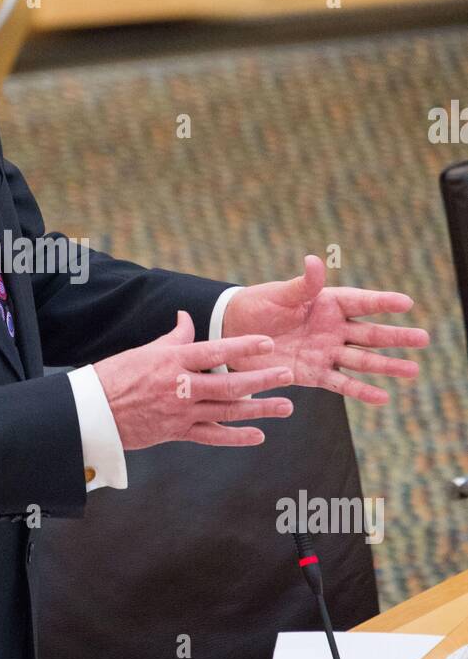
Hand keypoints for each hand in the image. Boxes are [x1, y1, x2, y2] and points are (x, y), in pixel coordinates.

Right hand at [93, 311, 294, 448]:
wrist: (93, 412)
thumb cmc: (116, 375)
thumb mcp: (146, 350)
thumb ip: (173, 337)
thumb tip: (186, 317)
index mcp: (173, 361)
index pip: (216, 351)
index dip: (244, 347)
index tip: (268, 343)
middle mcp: (181, 387)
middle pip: (229, 384)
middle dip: (262, 380)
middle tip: (288, 374)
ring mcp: (181, 412)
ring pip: (227, 411)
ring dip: (260, 409)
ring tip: (286, 405)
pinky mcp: (177, 432)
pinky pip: (212, 435)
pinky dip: (236, 437)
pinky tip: (259, 435)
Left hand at [222, 255, 429, 404]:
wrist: (235, 332)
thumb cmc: (258, 305)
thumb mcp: (279, 293)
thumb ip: (302, 284)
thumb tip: (314, 261)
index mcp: (328, 302)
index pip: (361, 302)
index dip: (382, 302)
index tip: (407, 303)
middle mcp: (333, 328)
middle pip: (370, 333)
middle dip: (397, 337)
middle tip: (424, 339)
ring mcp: (326, 352)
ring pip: (362, 360)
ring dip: (387, 366)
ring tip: (413, 371)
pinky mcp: (314, 373)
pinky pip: (341, 383)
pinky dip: (361, 391)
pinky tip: (383, 397)